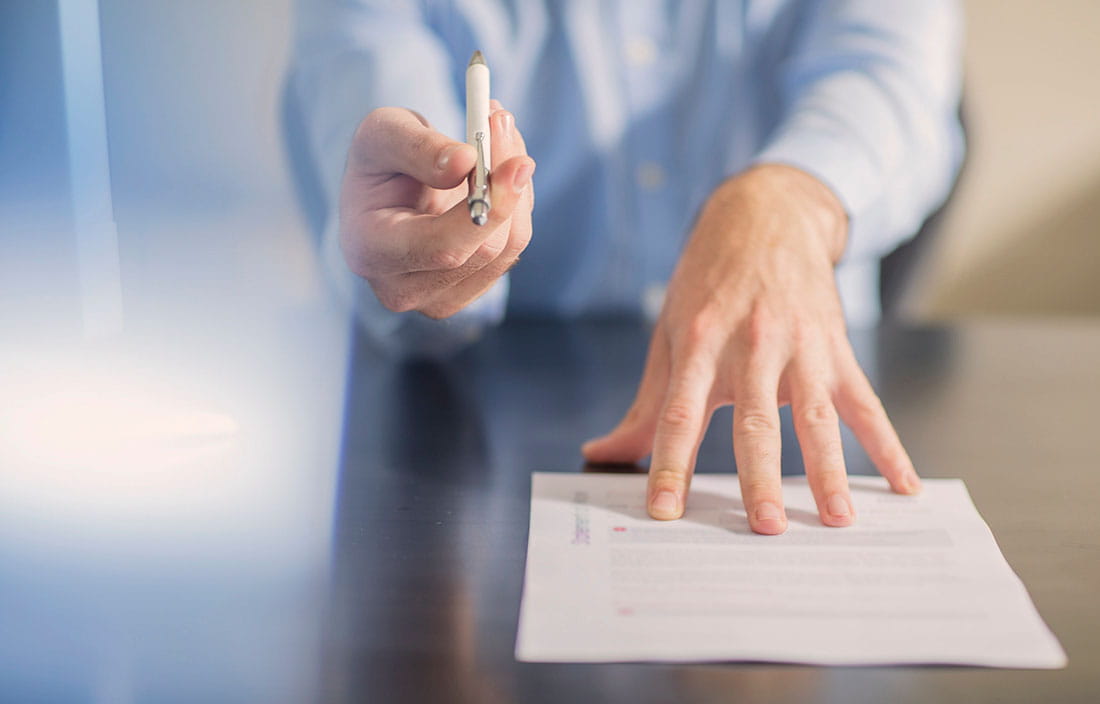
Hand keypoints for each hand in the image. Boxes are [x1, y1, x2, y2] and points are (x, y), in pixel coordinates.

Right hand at [339, 103, 534, 318]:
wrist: (386, 190)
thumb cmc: (379, 161)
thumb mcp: (382, 134)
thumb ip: (418, 147)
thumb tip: (466, 162)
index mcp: (370, 252)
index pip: (443, 248)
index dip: (487, 207)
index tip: (517, 162)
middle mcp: (403, 289)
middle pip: (484, 249)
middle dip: (505, 185)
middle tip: (503, 122)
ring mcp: (439, 299)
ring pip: (508, 247)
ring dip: (515, 187)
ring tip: (498, 133)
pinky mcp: (470, 291)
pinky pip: (513, 246)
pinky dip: (515, 202)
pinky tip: (497, 170)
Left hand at [582, 165, 920, 533]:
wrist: (764, 218)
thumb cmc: (708, 284)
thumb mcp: (669, 334)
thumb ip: (646, 405)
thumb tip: (601, 454)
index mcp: (699, 345)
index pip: (680, 415)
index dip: (669, 464)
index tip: (665, 511)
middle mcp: (751, 346)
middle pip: (754, 422)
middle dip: (760, 476)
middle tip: (765, 526)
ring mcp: (800, 348)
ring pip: (816, 416)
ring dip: (828, 470)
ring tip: (837, 518)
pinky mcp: (837, 349)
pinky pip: (864, 404)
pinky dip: (887, 445)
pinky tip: (902, 484)